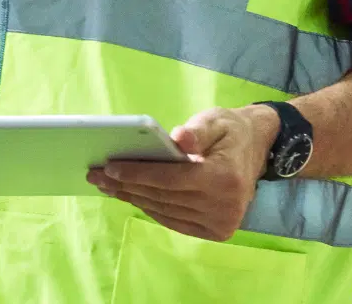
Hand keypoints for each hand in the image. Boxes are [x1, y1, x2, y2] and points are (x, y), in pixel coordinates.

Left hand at [85, 107, 276, 241]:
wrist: (257, 150)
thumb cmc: (229, 131)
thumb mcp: (214, 120)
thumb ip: (196, 131)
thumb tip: (178, 138)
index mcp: (224, 178)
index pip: (170, 179)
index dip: (137, 174)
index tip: (107, 168)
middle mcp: (225, 206)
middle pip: (163, 197)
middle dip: (125, 186)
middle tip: (95, 176)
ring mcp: (222, 223)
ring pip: (165, 211)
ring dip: (132, 199)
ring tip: (106, 186)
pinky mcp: (217, 231)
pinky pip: (174, 221)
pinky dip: (150, 209)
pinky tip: (130, 197)